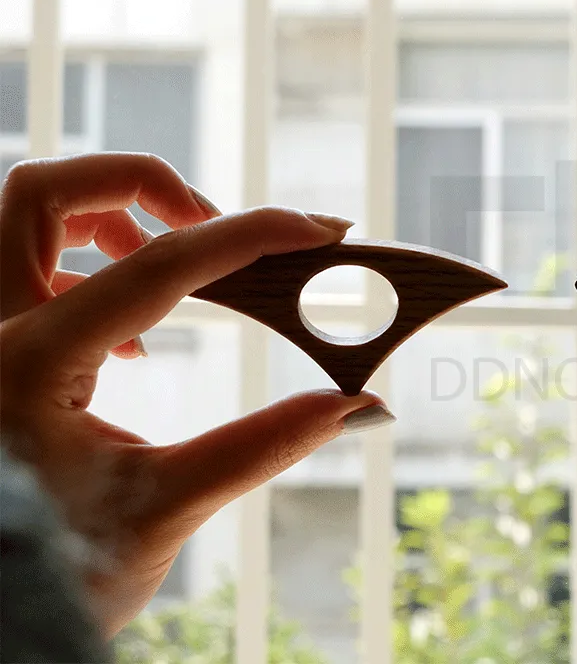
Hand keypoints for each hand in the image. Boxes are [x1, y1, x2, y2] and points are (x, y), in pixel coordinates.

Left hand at [0, 152, 394, 635]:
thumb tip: (358, 408)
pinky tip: (137, 336)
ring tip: (173, 270)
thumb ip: (265, 445)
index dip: (249, 236)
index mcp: (30, 362)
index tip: (314, 228)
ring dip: (107, 222)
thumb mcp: (167, 507)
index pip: (159, 266)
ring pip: (23, 219)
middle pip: (47, 190)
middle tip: (212, 224)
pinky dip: (86, 272)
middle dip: (143, 188)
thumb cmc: (56, 574)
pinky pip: (24, 270)